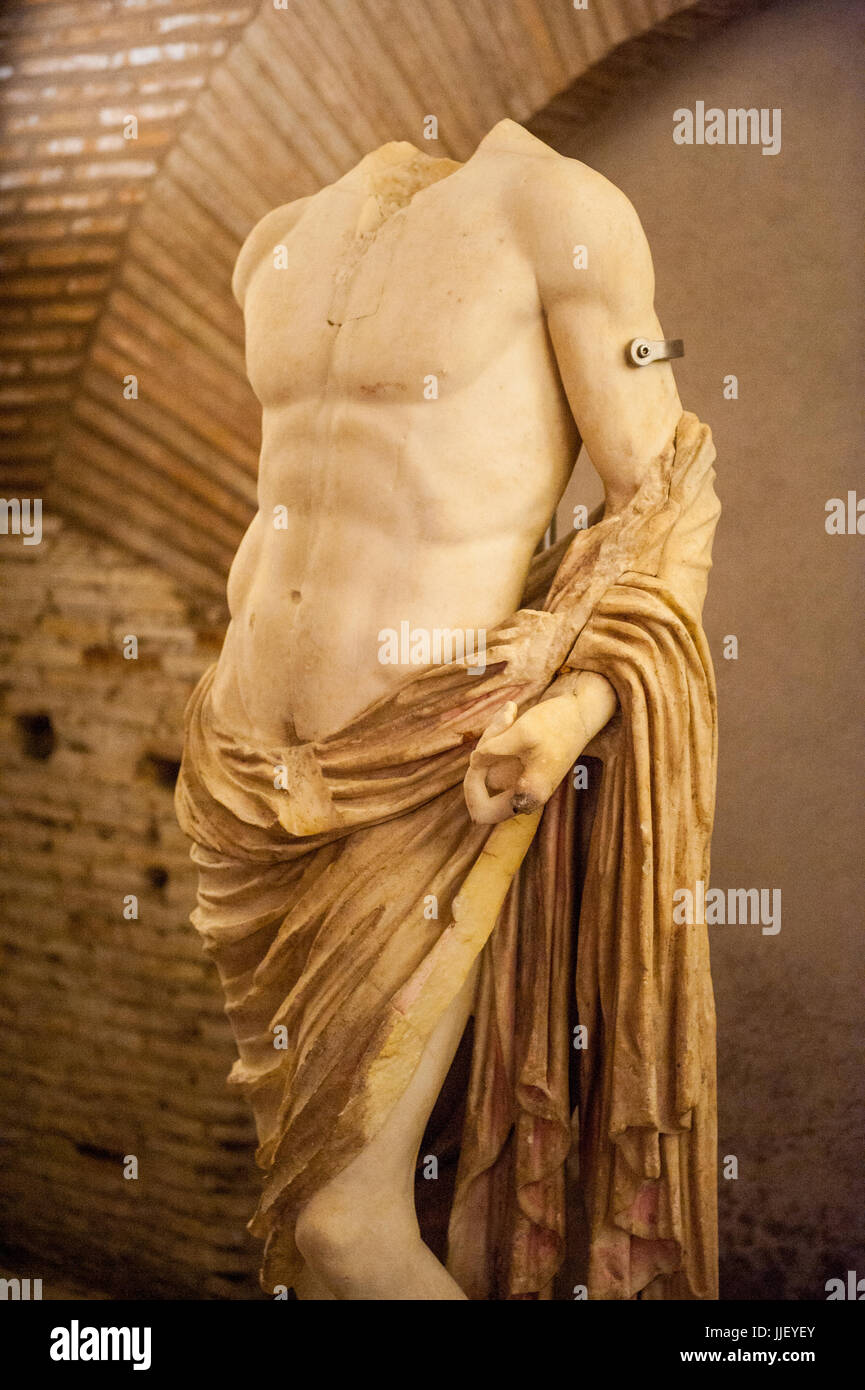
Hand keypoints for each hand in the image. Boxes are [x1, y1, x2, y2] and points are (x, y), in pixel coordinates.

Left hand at [463, 671, 617, 824]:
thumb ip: (491, 751)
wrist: (581, 710)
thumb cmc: (558, 723)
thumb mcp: (522, 733)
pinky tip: (511, 711)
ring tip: (510, 712)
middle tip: (501, 725)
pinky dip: (496, 733)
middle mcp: (522, 792)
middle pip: (480, 782)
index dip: (472, 789)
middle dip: (483, 752)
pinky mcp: (517, 763)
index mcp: (527, 796)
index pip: (480, 813)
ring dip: (491, 735)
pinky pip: (492, 752)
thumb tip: (473, 762)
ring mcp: (519, 777)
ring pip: (484, 764)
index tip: (479, 762)